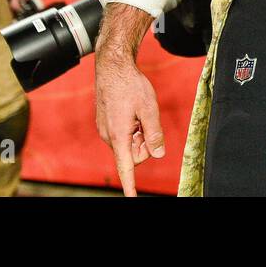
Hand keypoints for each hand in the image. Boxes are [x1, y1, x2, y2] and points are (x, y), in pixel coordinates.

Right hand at [95, 47, 164, 195]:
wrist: (112, 68)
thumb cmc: (130, 85)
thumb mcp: (149, 108)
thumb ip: (154, 133)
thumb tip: (159, 154)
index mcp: (118, 136)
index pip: (126, 167)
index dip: (130, 185)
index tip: (132, 198)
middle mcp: (109, 137)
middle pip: (134, 155)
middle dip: (145, 144)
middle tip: (147, 122)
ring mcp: (106, 131)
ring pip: (130, 144)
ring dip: (139, 134)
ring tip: (139, 113)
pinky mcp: (107, 125)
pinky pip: (124, 136)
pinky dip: (133, 128)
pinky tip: (133, 112)